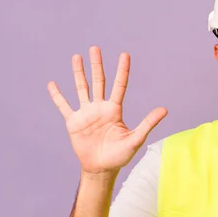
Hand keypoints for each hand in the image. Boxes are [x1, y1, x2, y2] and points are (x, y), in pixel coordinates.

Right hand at [48, 46, 167, 174]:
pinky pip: (64, 106)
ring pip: (81, 89)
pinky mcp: (73, 122)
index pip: (119, 86)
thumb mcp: (136, 139)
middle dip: (96, 65)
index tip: (124, 54)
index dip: (122, 71)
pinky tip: (52, 84)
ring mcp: (86, 114)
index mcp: (115, 110)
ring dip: (78, 73)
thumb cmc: (120, 156)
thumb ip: (148, 123)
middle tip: (95, 48)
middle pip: (98, 82)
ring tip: (76, 57)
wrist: (101, 169)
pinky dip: (57, 96)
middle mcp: (100, 108)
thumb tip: (165, 109)